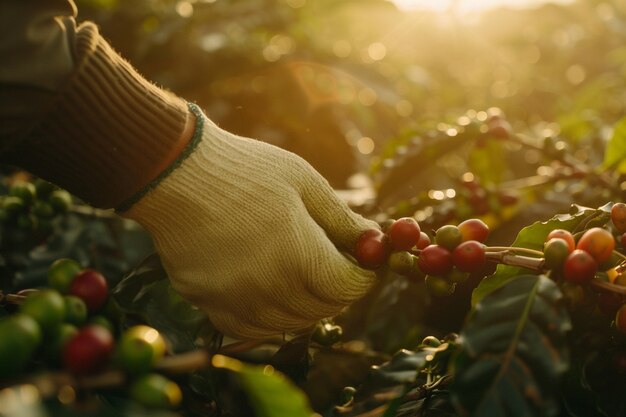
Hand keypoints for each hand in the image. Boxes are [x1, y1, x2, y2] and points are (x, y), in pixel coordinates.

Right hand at [123, 104, 377, 338]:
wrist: (175, 172)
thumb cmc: (245, 169)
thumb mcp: (304, 182)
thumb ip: (342, 220)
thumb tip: (374, 243)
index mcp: (299, 255)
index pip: (349, 288)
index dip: (363, 277)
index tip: (363, 264)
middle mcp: (269, 288)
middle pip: (323, 309)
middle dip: (338, 290)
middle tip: (335, 268)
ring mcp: (235, 300)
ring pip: (289, 324)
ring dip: (306, 306)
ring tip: (303, 276)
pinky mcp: (208, 304)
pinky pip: (251, 330)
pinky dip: (269, 318)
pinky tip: (269, 292)